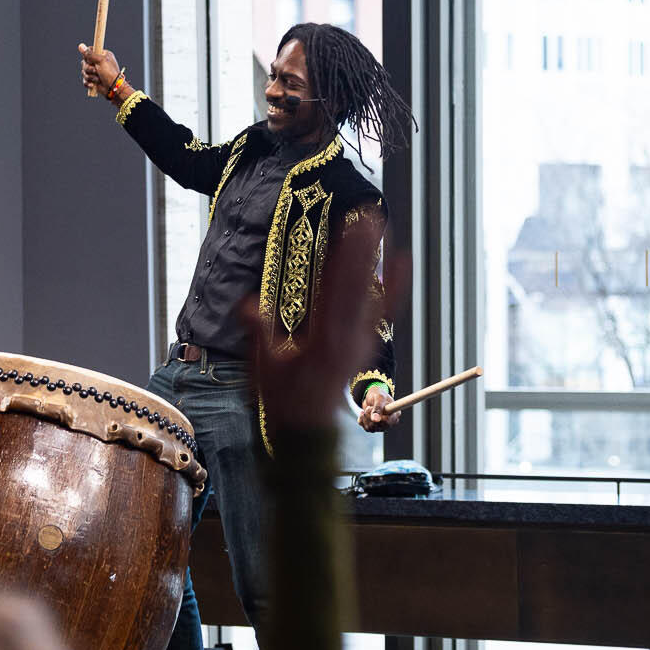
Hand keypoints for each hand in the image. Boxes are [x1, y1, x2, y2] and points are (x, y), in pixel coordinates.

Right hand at [79, 44, 122, 97]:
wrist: (114, 88)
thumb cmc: (110, 73)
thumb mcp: (100, 61)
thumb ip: (90, 54)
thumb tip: (80, 46)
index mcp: (102, 55)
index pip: (89, 51)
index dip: (87, 56)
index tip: (91, 60)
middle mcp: (98, 62)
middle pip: (84, 62)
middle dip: (89, 68)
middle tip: (95, 71)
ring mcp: (95, 72)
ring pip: (84, 72)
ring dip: (90, 77)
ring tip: (97, 79)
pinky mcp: (93, 80)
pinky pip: (85, 80)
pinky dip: (88, 83)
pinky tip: (93, 85)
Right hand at [249, 208, 408, 438]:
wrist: (307, 436)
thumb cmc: (281, 401)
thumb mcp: (262, 368)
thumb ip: (258, 334)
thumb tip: (247, 303)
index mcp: (322, 340)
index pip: (336, 288)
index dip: (344, 256)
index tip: (350, 228)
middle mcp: (347, 338)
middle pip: (357, 285)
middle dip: (362, 249)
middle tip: (369, 214)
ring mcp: (359, 343)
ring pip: (372, 294)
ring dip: (375, 261)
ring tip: (382, 229)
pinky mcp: (364, 347)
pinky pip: (383, 312)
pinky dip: (394, 288)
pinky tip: (401, 266)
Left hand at [358, 385, 402, 432]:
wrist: (372, 397)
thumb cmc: (378, 395)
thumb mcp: (379, 398)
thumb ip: (377, 408)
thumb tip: (375, 420)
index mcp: (395, 414)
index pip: (389, 421)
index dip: (380, 418)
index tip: (374, 411)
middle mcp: (390, 422)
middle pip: (378, 426)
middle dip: (370, 416)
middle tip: (369, 407)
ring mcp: (382, 426)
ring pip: (371, 428)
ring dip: (365, 418)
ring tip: (367, 409)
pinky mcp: (375, 428)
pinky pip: (366, 428)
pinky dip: (362, 420)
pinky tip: (363, 413)